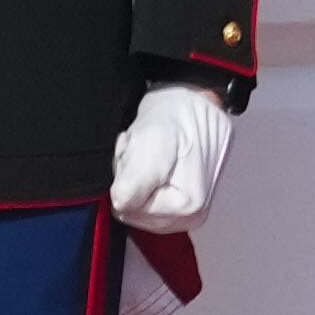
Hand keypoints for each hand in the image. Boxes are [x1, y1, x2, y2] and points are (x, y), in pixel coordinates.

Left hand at [110, 80, 234, 233]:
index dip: (126, 179)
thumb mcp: (151, 145)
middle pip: (136, 211)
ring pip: (139, 205)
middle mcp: (194, 215)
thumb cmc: (176, 115)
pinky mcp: (184, 202)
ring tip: (148, 152)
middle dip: (130, 179)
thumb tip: (120, 204)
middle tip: (141, 150)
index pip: (130, 210)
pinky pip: (148, 200)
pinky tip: (153, 160)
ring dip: (135, 177)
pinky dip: (142, 179)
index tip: (137, 152)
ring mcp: (190, 211)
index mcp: (189, 207)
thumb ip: (134, 183)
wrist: (193, 99)